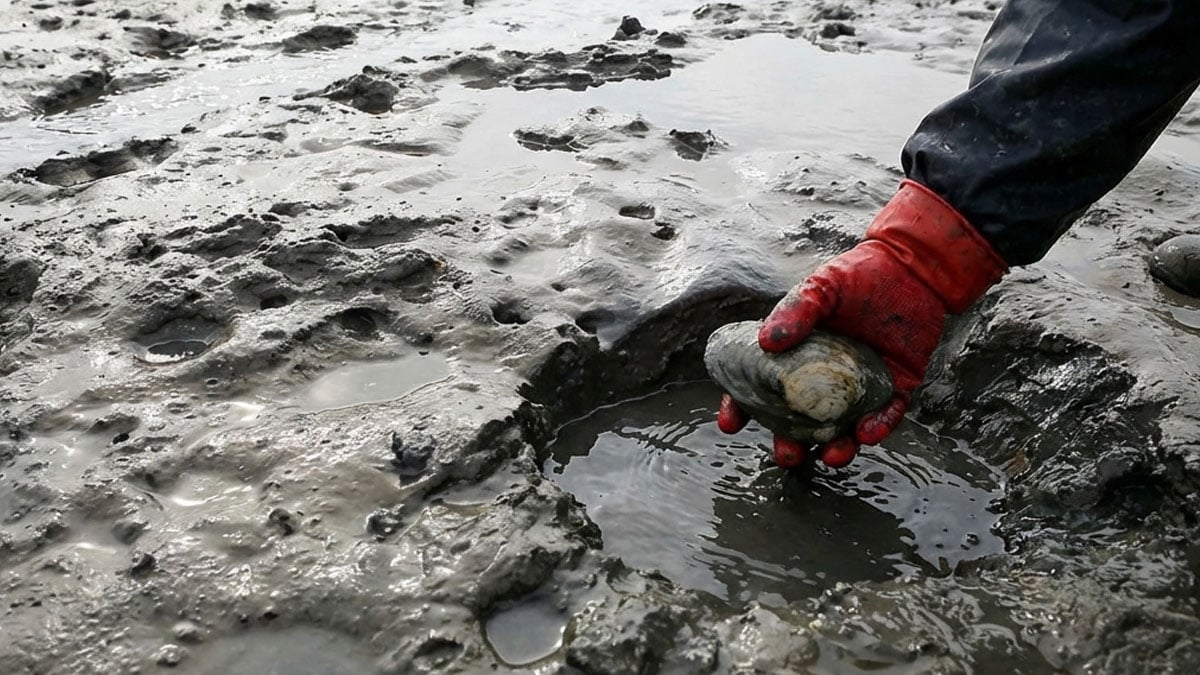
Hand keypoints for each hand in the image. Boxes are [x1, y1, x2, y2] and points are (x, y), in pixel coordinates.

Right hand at [717, 180, 1006, 467]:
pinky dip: (878, 427)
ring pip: (844, 428)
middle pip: (802, 421)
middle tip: (788, 456)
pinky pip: (885, 415)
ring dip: (837, 447)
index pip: (763, 387)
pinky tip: (868, 433)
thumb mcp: (822, 287)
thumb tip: (765, 341)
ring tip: (832, 455)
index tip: (730, 423)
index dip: (743, 407)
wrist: (912, 269)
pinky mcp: (895, 388)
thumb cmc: (859, 275)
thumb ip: (797, 310)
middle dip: (792, 444)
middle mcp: (826, 379)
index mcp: (799, 356)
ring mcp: (860, 387)